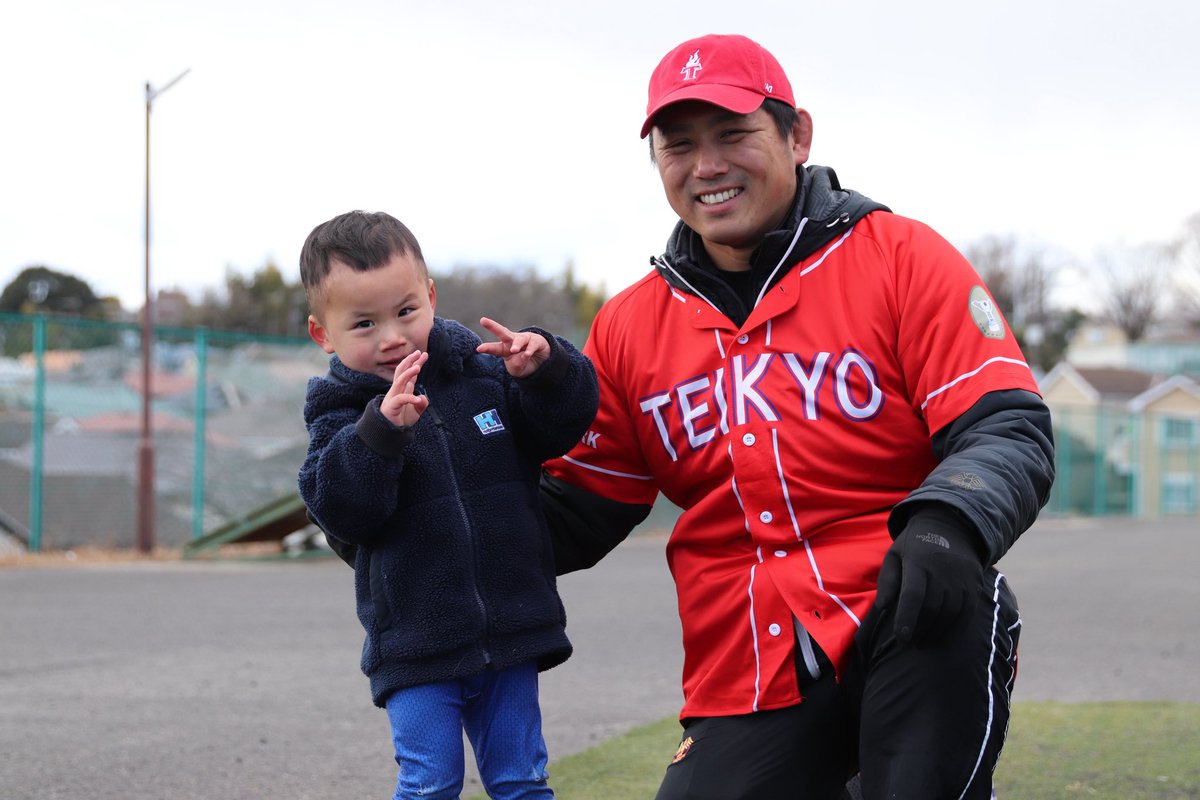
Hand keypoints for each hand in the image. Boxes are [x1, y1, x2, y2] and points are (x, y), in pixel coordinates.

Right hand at [379, 350, 428, 426]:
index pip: (410, 373)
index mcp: (403, 389)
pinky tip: (418, 399)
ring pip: (399, 381)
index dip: (416, 363)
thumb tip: (423, 398)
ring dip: (408, 373)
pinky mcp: (391, 406)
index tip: (424, 354)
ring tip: (418, 367)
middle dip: (409, 361)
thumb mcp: (416, 411)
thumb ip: (422, 404)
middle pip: (401, 371)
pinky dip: (410, 398)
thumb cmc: (401, 419)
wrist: (390, 431)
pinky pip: (400, 399)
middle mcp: (397, 390)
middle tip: (418, 352)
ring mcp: (393, 397)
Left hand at [476, 317, 548, 377]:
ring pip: (519, 339)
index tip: (478, 349)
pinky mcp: (537, 341)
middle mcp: (513, 341)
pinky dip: (529, 349)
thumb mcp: (517, 370)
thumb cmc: (524, 364)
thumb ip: (517, 365)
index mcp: (504, 349)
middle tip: (483, 320)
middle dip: (493, 326)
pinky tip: (527, 354)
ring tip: (514, 350)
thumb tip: (522, 356)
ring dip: (516, 344)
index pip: (495, 348)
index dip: (487, 348)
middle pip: (502, 333)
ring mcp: (525, 339)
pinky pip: (532, 344)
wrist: (541, 363)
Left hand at [874, 508, 984, 645]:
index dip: (907, 619)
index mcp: (918, 561)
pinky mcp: (974, 583)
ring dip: (935, 632)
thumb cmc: (914, 545)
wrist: (950, 526)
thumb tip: (883, 607)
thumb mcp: (894, 554)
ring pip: (950, 613)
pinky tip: (941, 633)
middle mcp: (943, 570)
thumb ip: (887, 580)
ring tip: (922, 641)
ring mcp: (962, 577)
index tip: (901, 638)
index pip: (913, 595)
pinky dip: (954, 626)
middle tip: (908, 643)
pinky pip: (966, 611)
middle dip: (919, 630)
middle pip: (932, 608)